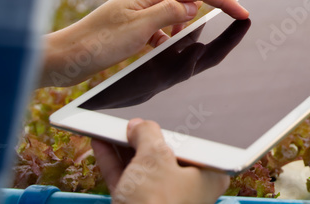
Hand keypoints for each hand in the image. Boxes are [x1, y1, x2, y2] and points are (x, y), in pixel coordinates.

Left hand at [41, 0, 248, 86]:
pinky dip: (166, 33)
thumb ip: (169, 13)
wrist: (63, 57)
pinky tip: (159, 48)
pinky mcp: (130, 23)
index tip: (242, 12)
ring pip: (173, 4)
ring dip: (182, 20)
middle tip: (204, 25)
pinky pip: (159, 22)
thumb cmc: (95, 44)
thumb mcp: (139, 30)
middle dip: (201, 2)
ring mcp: (136, 8)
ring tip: (176, 41)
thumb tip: (192, 7)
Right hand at [93, 119, 229, 203]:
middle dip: (143, 137)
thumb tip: (139, 126)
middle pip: (165, 154)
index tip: (158, 114)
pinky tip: (101, 143)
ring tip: (109, 126)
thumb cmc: (159, 203)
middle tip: (130, 120)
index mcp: (208, 174)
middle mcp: (188, 188)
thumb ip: (147, 134)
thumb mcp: (154, 157)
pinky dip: (115, 163)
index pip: (191, 142)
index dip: (172, 126)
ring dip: (124, 147)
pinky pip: (127, 179)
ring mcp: (162, 198)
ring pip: (142, 167)